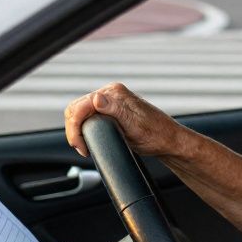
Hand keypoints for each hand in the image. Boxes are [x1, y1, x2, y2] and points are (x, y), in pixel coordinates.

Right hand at [64, 82, 181, 157]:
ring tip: (84, 146)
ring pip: (80, 112)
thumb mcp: (134, 125)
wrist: (168, 140)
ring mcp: (110, 102)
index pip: (81, 105)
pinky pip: (89, 116)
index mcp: (115, 93)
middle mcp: (111, 94)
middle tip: (81, 148)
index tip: (80, 145)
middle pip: (77, 108)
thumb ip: (115, 110)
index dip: (75, 127)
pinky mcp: (111, 111)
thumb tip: (97, 98)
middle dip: (74, 129)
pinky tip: (89, 140)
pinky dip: (84, 128)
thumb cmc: (156, 134)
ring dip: (77, 129)